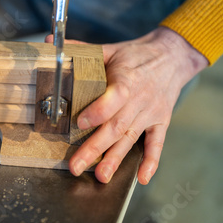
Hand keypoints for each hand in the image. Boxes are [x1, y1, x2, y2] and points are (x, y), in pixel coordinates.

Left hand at [47, 27, 207, 183]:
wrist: (172, 56)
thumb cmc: (135, 54)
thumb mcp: (109, 48)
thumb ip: (80, 50)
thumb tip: (50, 44)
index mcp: (126, 79)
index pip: (114, 98)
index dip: (98, 111)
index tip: (81, 123)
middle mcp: (140, 99)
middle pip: (117, 126)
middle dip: (95, 148)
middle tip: (76, 166)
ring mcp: (151, 113)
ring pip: (131, 138)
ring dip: (115, 159)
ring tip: (101, 176)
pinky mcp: (161, 122)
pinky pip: (157, 144)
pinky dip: (151, 162)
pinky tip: (141, 178)